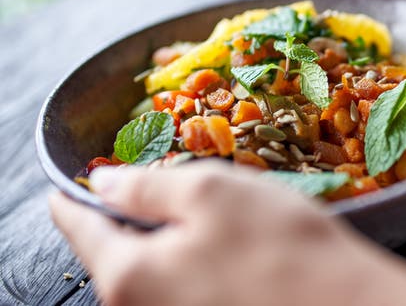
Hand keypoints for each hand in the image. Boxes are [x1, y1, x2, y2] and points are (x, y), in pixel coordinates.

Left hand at [50, 163, 405, 305]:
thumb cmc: (278, 244)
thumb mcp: (209, 192)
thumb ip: (146, 186)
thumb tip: (102, 182)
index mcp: (128, 275)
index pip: (79, 228)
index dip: (72, 196)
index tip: (67, 181)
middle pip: (114, 251)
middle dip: (125, 214)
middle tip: (145, 183)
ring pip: (151, 268)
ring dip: (164, 234)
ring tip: (194, 207)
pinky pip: (181, 283)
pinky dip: (189, 256)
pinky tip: (223, 240)